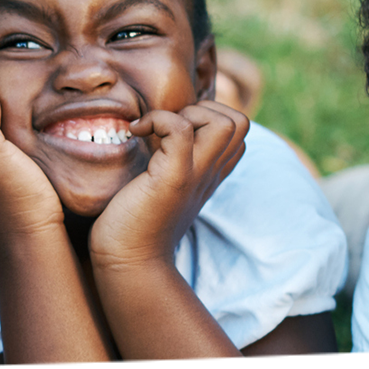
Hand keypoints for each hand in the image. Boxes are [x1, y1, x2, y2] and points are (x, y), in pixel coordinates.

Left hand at [89, 101, 248, 266]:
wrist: (127, 261)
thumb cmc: (134, 222)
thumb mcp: (163, 183)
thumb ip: (171, 159)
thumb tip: (154, 129)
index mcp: (210, 173)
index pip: (238, 130)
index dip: (209, 114)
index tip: (172, 126)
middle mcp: (209, 173)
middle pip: (241, 121)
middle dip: (204, 108)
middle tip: (166, 126)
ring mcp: (195, 175)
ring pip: (225, 123)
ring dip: (188, 113)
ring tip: (156, 129)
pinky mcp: (174, 178)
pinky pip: (181, 130)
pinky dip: (158, 119)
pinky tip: (136, 131)